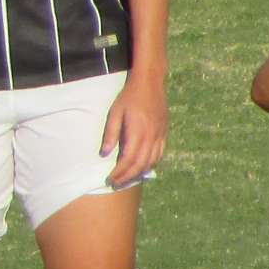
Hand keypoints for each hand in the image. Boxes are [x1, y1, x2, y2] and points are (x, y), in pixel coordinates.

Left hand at [103, 72, 167, 186]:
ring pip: (152, 162)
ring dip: (139, 174)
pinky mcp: (164, 133)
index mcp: (138, 132)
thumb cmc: (129, 97)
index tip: (109, 179)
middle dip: (127, 177)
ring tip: (127, 180)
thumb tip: (104, 154)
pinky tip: (142, 168)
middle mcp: (151, 136)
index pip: (128, 160)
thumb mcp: (115, 112)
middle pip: (140, 165)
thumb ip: (110, 134)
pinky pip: (160, 154)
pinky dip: (151, 165)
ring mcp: (160, 135)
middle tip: (116, 185)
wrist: (151, 83)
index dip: (119, 173)